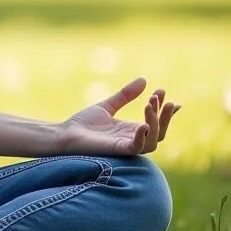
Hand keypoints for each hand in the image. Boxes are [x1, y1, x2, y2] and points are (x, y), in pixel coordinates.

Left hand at [57, 77, 179, 156]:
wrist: (66, 133)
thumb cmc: (84, 123)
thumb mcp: (108, 105)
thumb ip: (125, 95)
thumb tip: (144, 80)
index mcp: (132, 129)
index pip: (156, 121)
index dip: (163, 108)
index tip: (162, 90)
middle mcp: (132, 139)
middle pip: (160, 133)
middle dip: (165, 116)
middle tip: (159, 96)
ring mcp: (126, 145)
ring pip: (154, 141)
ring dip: (155, 122)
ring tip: (149, 104)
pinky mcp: (118, 150)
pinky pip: (137, 148)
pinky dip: (142, 137)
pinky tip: (143, 124)